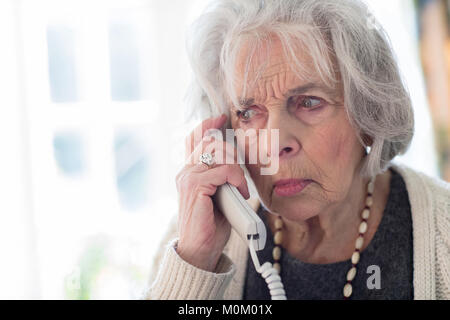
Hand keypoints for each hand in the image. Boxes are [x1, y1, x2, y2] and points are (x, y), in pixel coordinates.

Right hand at [175, 114, 249, 271]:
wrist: (200, 250)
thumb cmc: (211, 226)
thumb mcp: (219, 196)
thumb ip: (222, 178)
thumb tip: (238, 166)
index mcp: (189, 172)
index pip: (194, 140)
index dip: (206, 125)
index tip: (220, 118)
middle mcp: (185, 172)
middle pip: (210, 141)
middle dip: (232, 151)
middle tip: (242, 172)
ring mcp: (188, 178)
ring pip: (218, 153)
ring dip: (236, 167)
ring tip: (241, 186)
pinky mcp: (195, 187)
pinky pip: (223, 170)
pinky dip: (237, 178)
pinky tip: (241, 192)